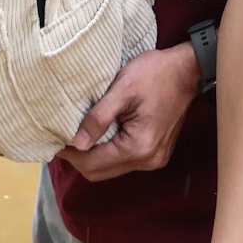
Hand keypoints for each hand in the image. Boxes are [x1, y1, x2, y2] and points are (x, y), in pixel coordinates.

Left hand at [54, 44, 197, 181]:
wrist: (188, 69)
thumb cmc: (156, 73)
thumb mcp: (122, 89)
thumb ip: (98, 118)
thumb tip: (77, 144)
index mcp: (139, 147)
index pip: (93, 164)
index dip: (70, 155)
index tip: (55, 140)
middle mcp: (148, 160)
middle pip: (100, 172)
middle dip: (79, 158)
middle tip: (62, 138)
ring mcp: (155, 159)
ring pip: (111, 169)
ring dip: (93, 156)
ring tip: (78, 135)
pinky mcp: (156, 152)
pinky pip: (124, 161)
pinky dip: (108, 152)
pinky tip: (99, 135)